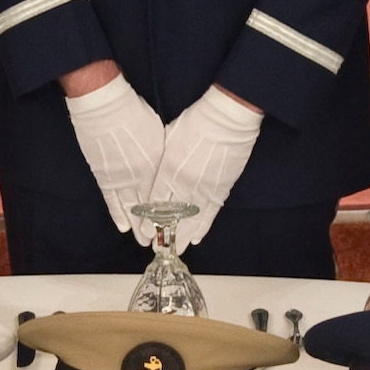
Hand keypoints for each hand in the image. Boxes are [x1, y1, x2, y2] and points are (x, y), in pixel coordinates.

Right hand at [65, 74, 165, 236]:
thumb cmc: (135, 114)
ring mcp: (119, 178)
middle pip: (149, 209)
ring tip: (143, 241)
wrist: (104, 107)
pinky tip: (123, 227)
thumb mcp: (159, 135)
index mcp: (155, 166)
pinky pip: (111, 201)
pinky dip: (117, 214)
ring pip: (130, 210)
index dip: (170, 215)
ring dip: (137, 226)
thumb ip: (163, 157)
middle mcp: (139, 177)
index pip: (164, 197)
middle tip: (159, 243)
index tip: (176, 227)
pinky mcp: (102, 175)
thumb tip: (167, 169)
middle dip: (155, 228)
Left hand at [151, 86, 263, 250]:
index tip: (142, 231)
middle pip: (170, 217)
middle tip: (156, 247)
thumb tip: (157, 171)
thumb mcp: (168, 138)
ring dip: (182, 236)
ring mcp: (203, 189)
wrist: (226, 119)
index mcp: (168, 170)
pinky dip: (203, 227)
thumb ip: (162, 160)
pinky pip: (209, 215)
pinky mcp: (221, 190)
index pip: (154, 202)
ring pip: (190, 221)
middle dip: (162, 234)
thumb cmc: (195, 121)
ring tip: (176, 249)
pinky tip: (197, 238)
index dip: (147, 220)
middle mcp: (183, 184)